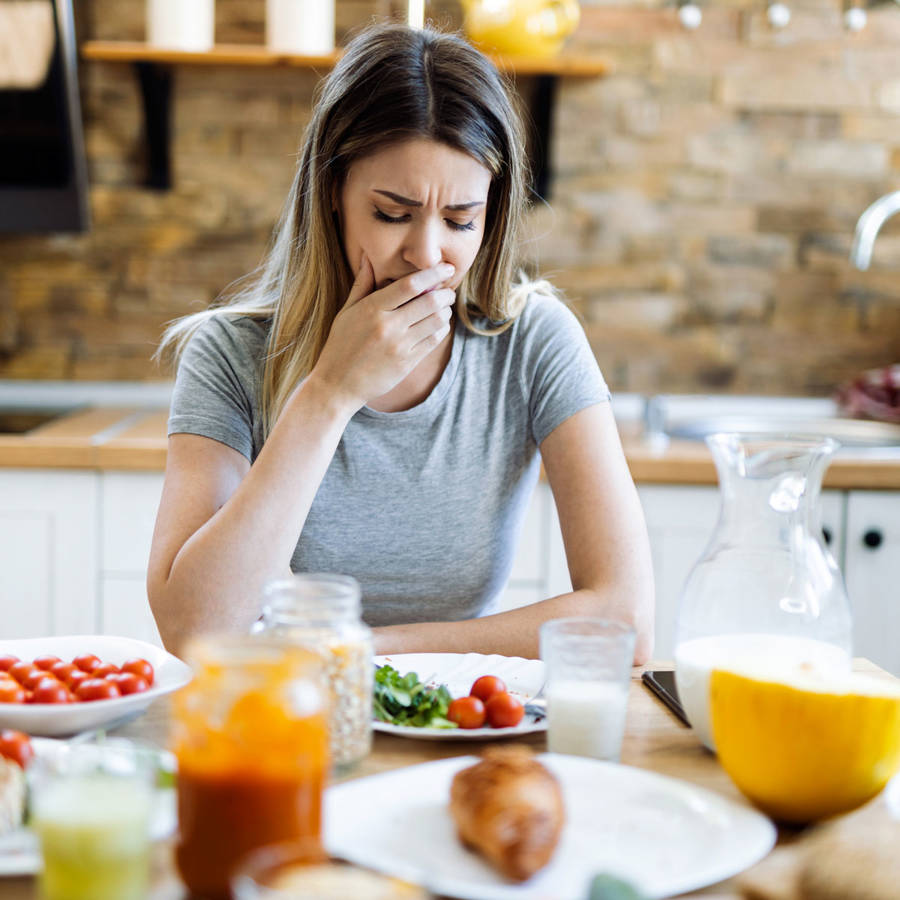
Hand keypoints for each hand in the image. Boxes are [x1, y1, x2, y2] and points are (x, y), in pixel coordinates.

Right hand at [309, 254, 455, 410]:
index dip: (433, 273)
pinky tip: (438, 326)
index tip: (446, 267)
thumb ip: (361, 284)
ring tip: (444, 308)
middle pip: (429, 302)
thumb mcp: (346, 312)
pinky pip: (433, 341)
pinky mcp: (407, 363)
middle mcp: (388, 326)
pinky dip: (441, 330)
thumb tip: (368, 256)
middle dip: (445, 293)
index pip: (410, 285)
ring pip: (436, 321)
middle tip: (448, 291)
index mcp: (372, 309)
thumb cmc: (340, 345)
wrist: (337, 385)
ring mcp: (399, 346)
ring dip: (445, 311)